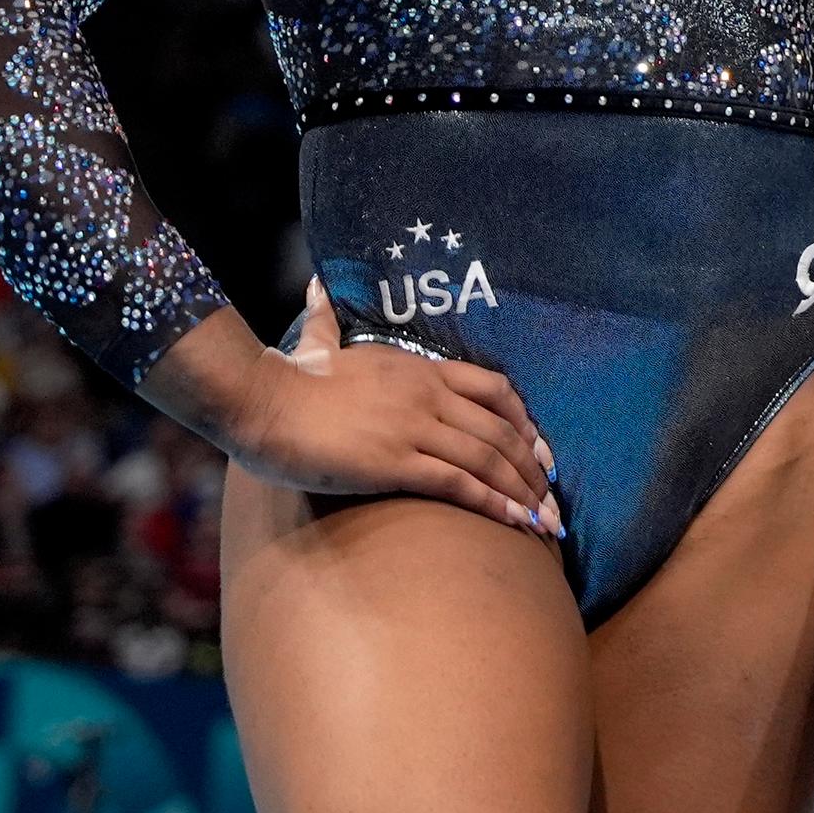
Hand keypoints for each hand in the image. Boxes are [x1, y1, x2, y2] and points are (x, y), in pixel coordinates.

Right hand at [231, 280, 564, 538]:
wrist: (259, 403)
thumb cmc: (286, 381)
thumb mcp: (319, 346)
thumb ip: (327, 323)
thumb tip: (315, 289)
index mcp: (420, 369)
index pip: (495, 389)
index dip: (526, 422)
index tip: (543, 451)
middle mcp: (428, 396)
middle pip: (501, 430)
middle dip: (534, 468)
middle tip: (554, 498)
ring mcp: (414, 427)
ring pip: (489, 458)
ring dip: (523, 492)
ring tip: (546, 522)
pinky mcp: (395, 461)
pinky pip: (459, 483)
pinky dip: (495, 504)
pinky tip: (516, 523)